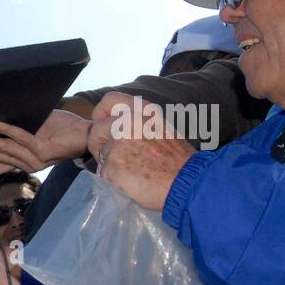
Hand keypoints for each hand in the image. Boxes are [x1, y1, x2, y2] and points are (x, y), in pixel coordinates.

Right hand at [0, 109, 92, 176]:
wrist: (88, 131)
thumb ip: (16, 129)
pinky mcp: (43, 151)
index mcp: (23, 160)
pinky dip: (5, 129)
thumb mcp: (33, 128)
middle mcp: (27, 164)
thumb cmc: (62, 127)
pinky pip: (20, 138)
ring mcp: (34, 159)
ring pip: (2, 150)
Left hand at [89, 92, 194, 211]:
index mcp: (141, 112)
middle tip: (116, 159)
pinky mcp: (112, 167)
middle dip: (100, 146)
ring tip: (134, 173)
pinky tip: (133, 183)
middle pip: (96, 131)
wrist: (188, 182)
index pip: (108, 101)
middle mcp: (126, 124)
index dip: (101, 116)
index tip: (105, 128)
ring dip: (111, 166)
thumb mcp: (160, 127)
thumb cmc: (177, 159)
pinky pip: (103, 175)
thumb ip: (137, 122)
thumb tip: (114, 124)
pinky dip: (114, 182)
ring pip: (101, 156)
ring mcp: (117, 145)